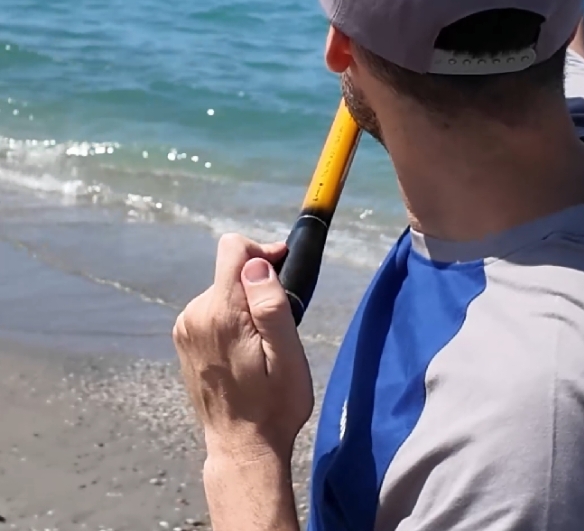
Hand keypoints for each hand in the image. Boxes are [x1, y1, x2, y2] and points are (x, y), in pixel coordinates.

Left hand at [173, 233, 313, 465]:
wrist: (242, 448)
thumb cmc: (275, 404)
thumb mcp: (287, 356)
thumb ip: (270, 304)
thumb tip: (256, 263)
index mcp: (221, 313)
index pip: (233, 247)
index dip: (262, 251)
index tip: (283, 272)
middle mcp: (195, 314)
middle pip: (230, 270)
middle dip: (257, 285)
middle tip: (278, 325)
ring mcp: (185, 328)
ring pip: (223, 289)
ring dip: (245, 304)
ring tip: (261, 343)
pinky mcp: (184, 340)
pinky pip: (212, 308)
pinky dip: (232, 317)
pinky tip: (244, 350)